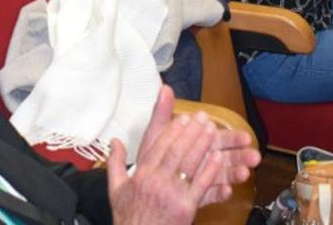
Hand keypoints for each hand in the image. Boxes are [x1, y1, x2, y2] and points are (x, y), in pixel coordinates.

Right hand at [109, 86, 259, 222]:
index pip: (159, 146)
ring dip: (202, 144)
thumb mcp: (115, 189)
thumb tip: (115, 142)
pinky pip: (201, 184)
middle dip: (191, 131)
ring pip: (190, 163)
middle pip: (177, 150)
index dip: (173, 130)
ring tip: (212, 130)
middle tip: (202, 117)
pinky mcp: (186, 207)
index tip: (183, 118)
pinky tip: (218, 157)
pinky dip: (210, 169)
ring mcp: (173, 194)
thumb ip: (115, 163)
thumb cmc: (129, 219)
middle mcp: (157, 181)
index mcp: (142, 175)